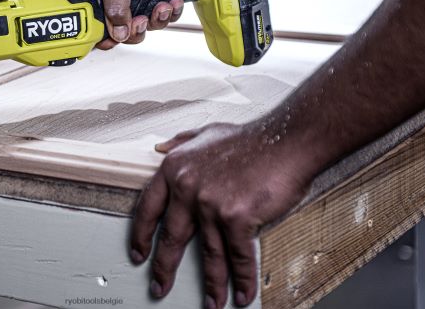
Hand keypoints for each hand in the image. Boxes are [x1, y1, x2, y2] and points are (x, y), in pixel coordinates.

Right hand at [79, 0, 190, 48]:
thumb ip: (115, 9)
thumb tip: (119, 34)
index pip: (92, 23)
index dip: (103, 35)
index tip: (115, 38)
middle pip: (121, 30)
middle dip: (135, 29)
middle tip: (141, 21)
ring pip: (144, 24)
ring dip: (156, 20)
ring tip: (162, 7)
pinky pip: (161, 15)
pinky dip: (169, 12)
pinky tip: (172, 2)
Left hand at [130, 121, 312, 307]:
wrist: (285, 140)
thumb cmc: (250, 138)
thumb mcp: (206, 132)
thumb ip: (180, 142)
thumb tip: (159, 148)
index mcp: (175, 168)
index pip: (148, 208)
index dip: (141, 234)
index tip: (139, 252)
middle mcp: (187, 186)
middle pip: (171, 237)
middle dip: (164, 268)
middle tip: (159, 286)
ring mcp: (209, 203)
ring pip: (207, 254)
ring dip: (210, 284)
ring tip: (210, 302)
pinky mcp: (235, 217)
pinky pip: (237, 256)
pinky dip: (241, 279)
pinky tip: (241, 293)